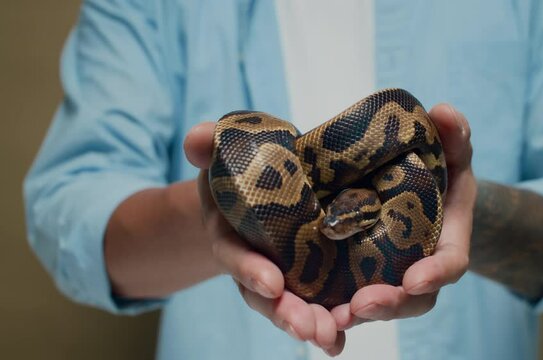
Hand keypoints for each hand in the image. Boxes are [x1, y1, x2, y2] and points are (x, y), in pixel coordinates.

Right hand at [184, 123, 345, 355]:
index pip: (235, 254)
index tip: (272, 284)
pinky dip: (329, 324)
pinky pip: (318, 302)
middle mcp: (253, 261)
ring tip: (330, 338)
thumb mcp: (222, 154)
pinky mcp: (309, 276)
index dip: (249, 270)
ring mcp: (281, 272)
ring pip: (292, 305)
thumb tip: (197, 139)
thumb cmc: (240, 170)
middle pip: (264, 294)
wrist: (256, 188)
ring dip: (311, 324)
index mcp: (231, 232)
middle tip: (308, 329)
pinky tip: (341, 339)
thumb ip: (209, 145)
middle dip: (284, 313)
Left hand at [331, 103, 475, 328]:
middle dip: (391, 305)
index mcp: (446, 238)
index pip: (450, 262)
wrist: (415, 188)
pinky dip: (335, 311)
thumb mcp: (451, 150)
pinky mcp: (363, 273)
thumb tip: (445, 112)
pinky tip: (312, 312)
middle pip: (413, 297)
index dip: (435, 274)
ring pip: (381, 305)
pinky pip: (352, 299)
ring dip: (358, 315)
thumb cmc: (437, 169)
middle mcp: (421, 264)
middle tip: (362, 304)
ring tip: (332, 318)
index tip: (415, 279)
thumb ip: (454, 135)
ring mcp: (392, 273)